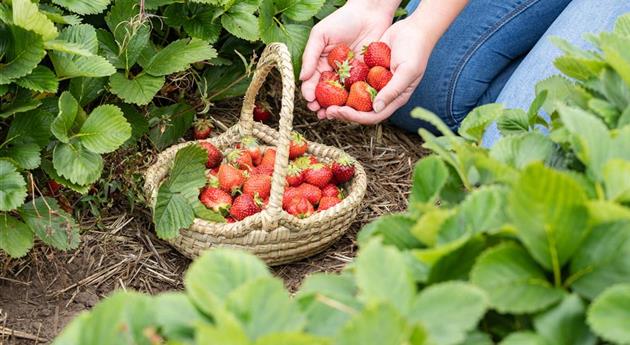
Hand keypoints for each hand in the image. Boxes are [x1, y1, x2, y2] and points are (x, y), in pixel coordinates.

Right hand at [299, 1, 395, 117]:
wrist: (371, 12)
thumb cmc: (343, 19)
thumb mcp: (320, 35)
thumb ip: (310, 56)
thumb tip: (301, 78)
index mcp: (320, 63)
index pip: (311, 82)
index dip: (309, 92)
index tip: (310, 100)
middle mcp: (333, 72)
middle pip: (325, 93)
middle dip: (321, 104)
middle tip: (320, 112)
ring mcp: (349, 75)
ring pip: (340, 96)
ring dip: (336, 107)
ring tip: (333, 114)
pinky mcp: (364, 76)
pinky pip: (357, 91)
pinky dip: (353, 100)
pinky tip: (351, 108)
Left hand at [323, 18, 431, 124]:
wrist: (414, 28)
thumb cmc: (416, 50)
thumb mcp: (407, 71)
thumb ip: (393, 90)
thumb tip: (376, 108)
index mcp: (394, 99)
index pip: (372, 116)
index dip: (354, 117)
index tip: (338, 112)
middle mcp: (383, 94)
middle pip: (360, 110)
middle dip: (343, 112)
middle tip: (326, 110)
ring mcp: (374, 83)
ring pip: (354, 97)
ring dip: (339, 101)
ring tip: (323, 101)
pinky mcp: (367, 71)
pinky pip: (352, 81)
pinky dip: (341, 84)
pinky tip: (328, 82)